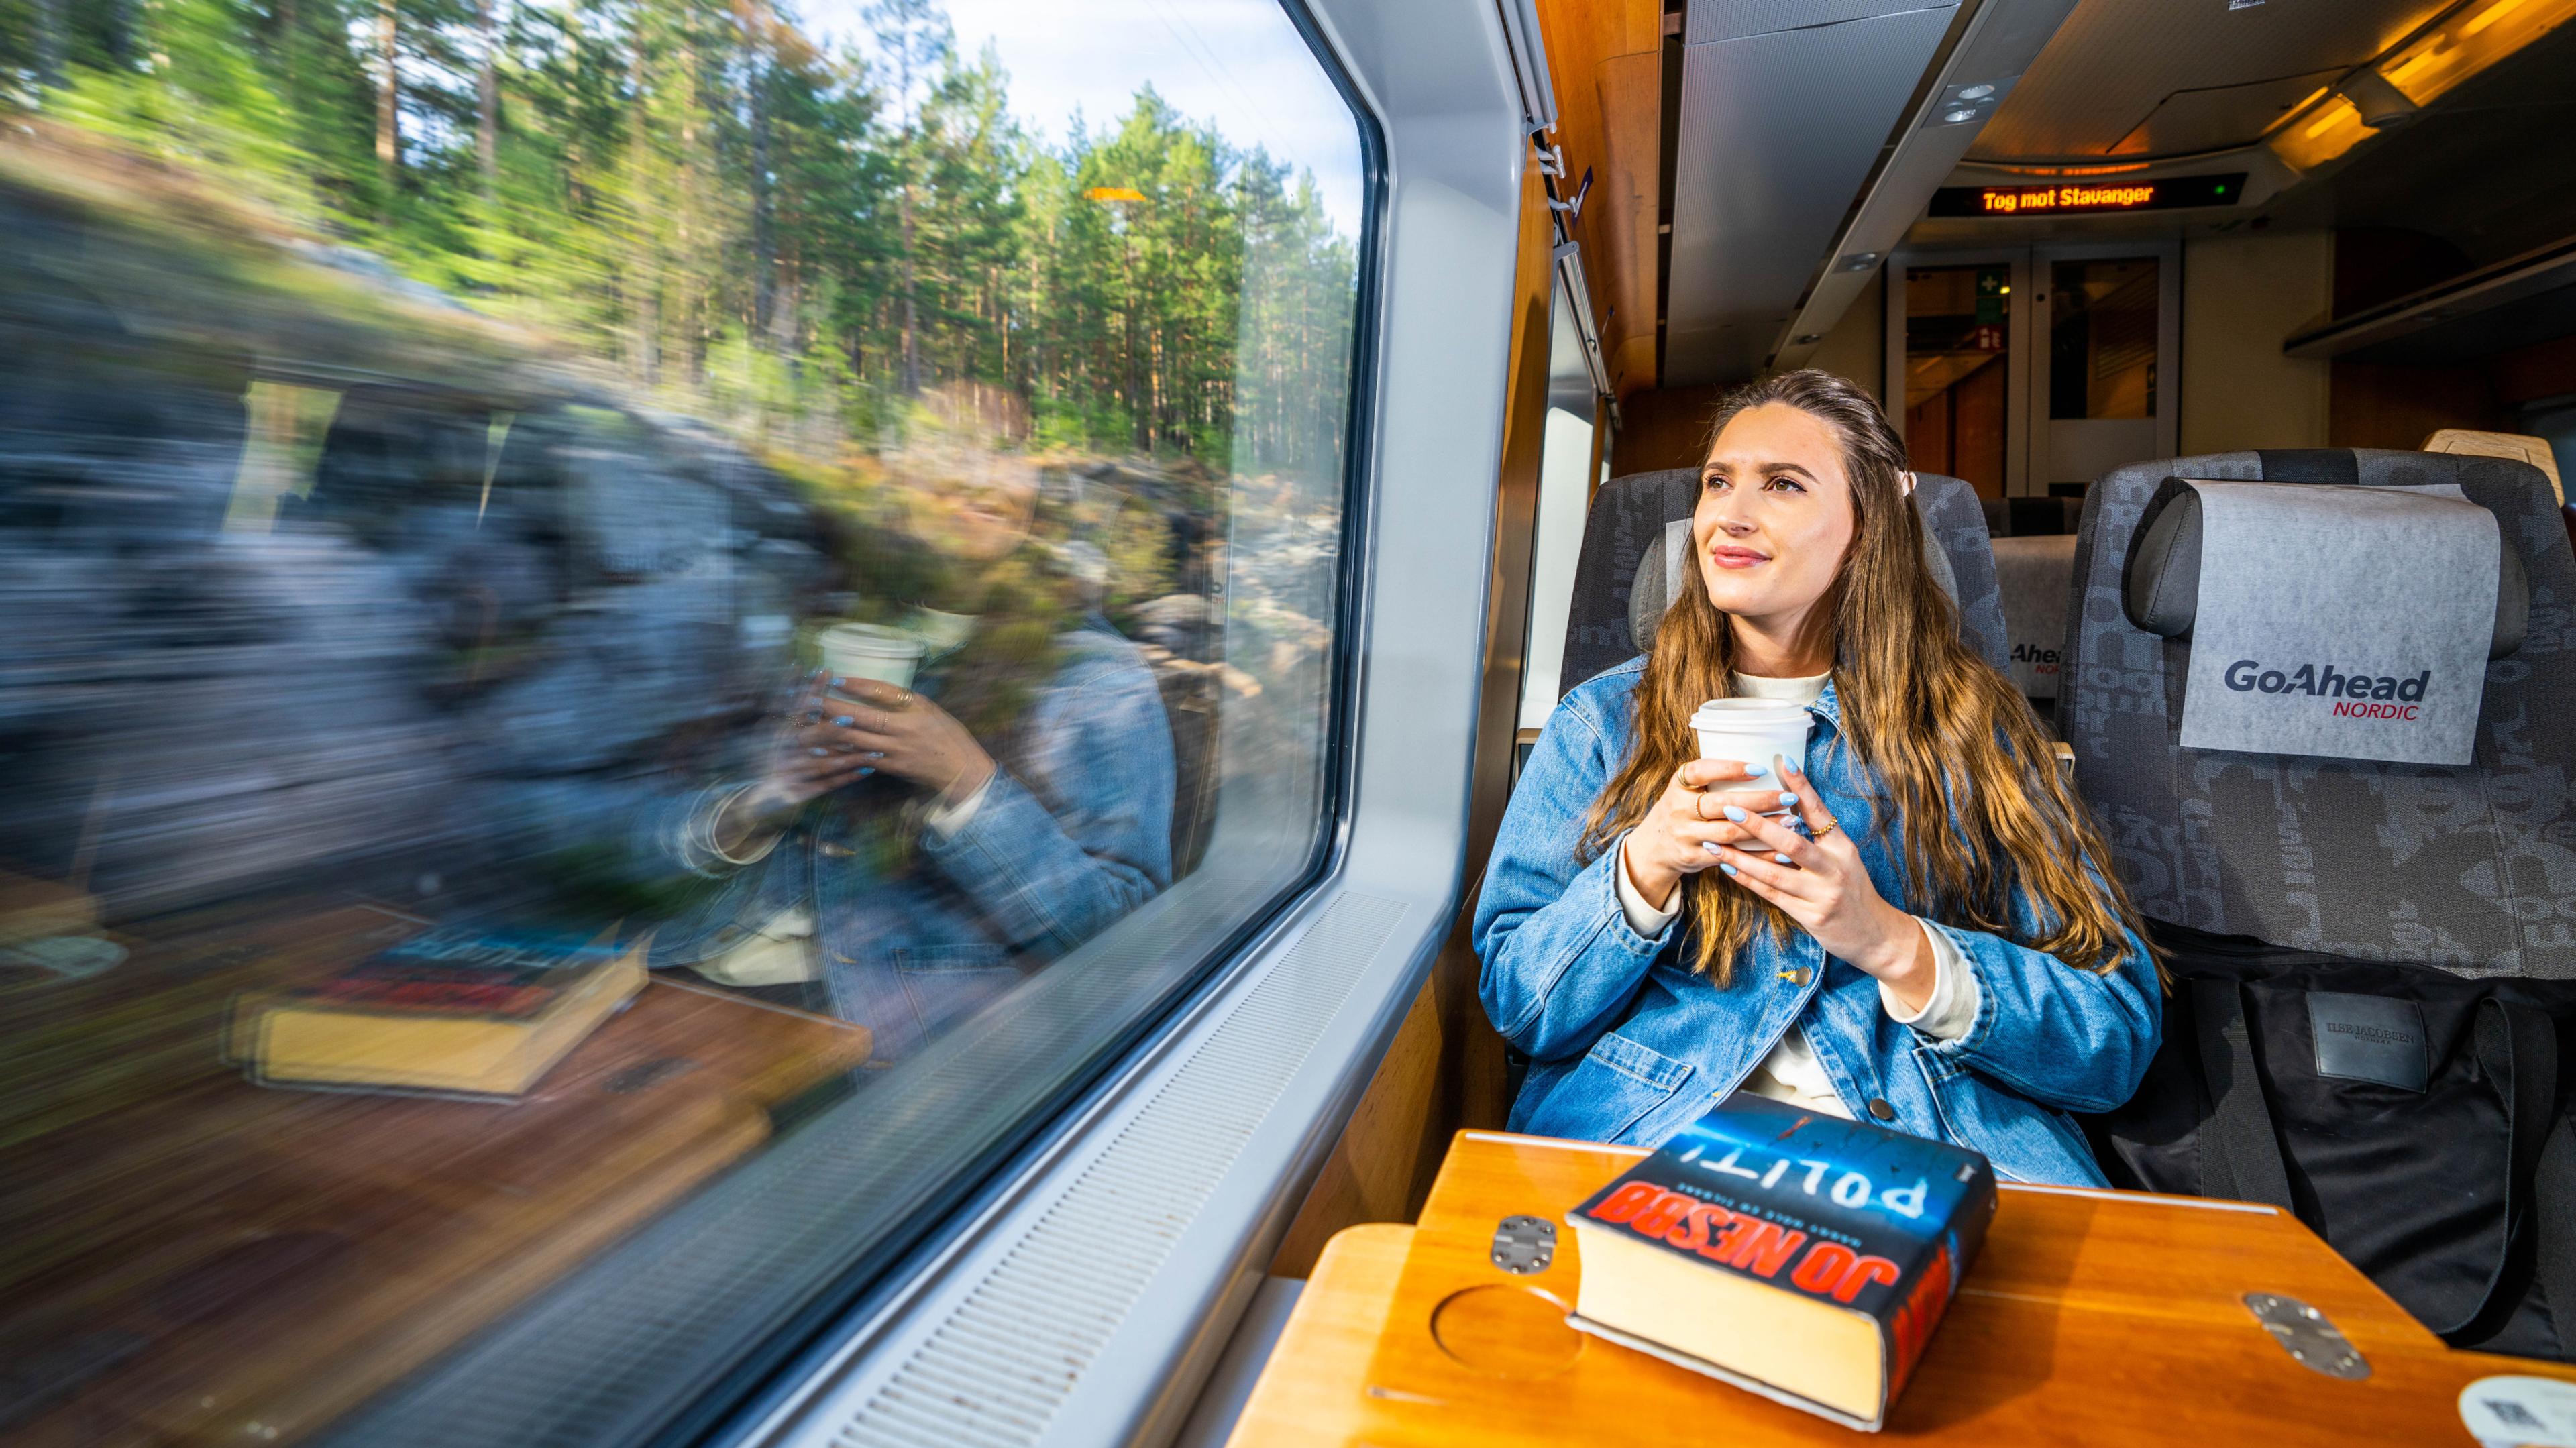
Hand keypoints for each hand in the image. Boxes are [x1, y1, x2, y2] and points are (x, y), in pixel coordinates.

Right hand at [745, 673, 879, 813]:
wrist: (761, 795)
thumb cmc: (771, 755)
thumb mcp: (773, 726)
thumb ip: (789, 701)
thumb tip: (798, 666)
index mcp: (779, 732)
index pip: (795, 707)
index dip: (811, 690)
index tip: (827, 672)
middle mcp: (784, 752)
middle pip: (807, 739)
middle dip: (829, 729)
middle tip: (851, 719)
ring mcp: (792, 774)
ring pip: (822, 764)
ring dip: (847, 757)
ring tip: (874, 751)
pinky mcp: (801, 792)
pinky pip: (826, 785)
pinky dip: (846, 778)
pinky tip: (867, 770)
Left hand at [812, 677, 996, 806]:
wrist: (961, 770)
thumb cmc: (946, 734)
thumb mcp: (928, 707)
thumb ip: (899, 699)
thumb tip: (865, 687)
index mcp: (915, 709)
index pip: (880, 692)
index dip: (855, 684)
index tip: (833, 676)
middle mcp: (903, 729)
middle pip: (860, 716)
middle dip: (831, 706)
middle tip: (808, 697)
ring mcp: (895, 751)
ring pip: (855, 739)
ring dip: (829, 730)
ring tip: (807, 720)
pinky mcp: (890, 768)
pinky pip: (859, 758)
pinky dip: (840, 751)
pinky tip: (823, 746)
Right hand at [1623, 757, 1807, 911]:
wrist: (1655, 846)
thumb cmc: (1684, 809)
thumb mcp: (1686, 788)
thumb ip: (1713, 779)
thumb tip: (1767, 763)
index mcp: (1678, 784)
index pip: (1700, 771)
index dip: (1729, 769)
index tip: (1760, 769)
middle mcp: (1679, 808)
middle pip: (1721, 804)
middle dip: (1759, 801)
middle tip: (1789, 797)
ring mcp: (1685, 835)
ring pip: (1729, 832)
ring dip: (1763, 827)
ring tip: (1791, 820)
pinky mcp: (1694, 856)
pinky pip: (1731, 856)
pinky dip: (1758, 855)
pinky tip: (1781, 851)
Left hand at [1704, 757, 1934, 1010]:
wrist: (1875, 934)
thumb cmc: (1853, 888)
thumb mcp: (1843, 856)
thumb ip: (1819, 834)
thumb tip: (1784, 802)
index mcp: (1843, 847)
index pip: (1819, 811)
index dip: (1800, 786)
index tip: (1781, 761)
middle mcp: (1834, 868)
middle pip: (1791, 842)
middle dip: (1757, 825)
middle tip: (1728, 808)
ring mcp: (1822, 894)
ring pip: (1774, 872)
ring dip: (1740, 856)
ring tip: (1712, 841)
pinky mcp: (1810, 916)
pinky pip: (1772, 894)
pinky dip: (1748, 879)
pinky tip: (1727, 867)